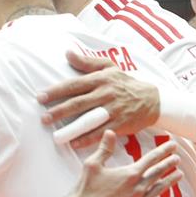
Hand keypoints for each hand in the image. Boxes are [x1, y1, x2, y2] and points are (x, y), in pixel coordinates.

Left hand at [39, 50, 159, 148]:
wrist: (154, 99)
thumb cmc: (126, 83)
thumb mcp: (110, 67)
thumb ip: (87, 62)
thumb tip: (68, 53)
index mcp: (101, 79)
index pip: (74, 85)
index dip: (56, 91)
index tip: (40, 97)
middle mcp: (106, 93)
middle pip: (78, 103)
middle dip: (59, 111)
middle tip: (43, 118)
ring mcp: (114, 110)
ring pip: (89, 119)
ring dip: (71, 128)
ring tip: (56, 135)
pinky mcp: (121, 124)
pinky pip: (102, 133)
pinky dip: (88, 139)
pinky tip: (74, 143)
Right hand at [51, 131, 184, 196]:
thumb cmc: (84, 189)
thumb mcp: (92, 165)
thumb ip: (105, 148)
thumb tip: (110, 132)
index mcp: (129, 174)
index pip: (151, 159)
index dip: (163, 151)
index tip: (172, 145)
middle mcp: (137, 188)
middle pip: (158, 173)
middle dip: (169, 164)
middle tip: (176, 158)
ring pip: (160, 190)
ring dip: (171, 181)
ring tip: (179, 174)